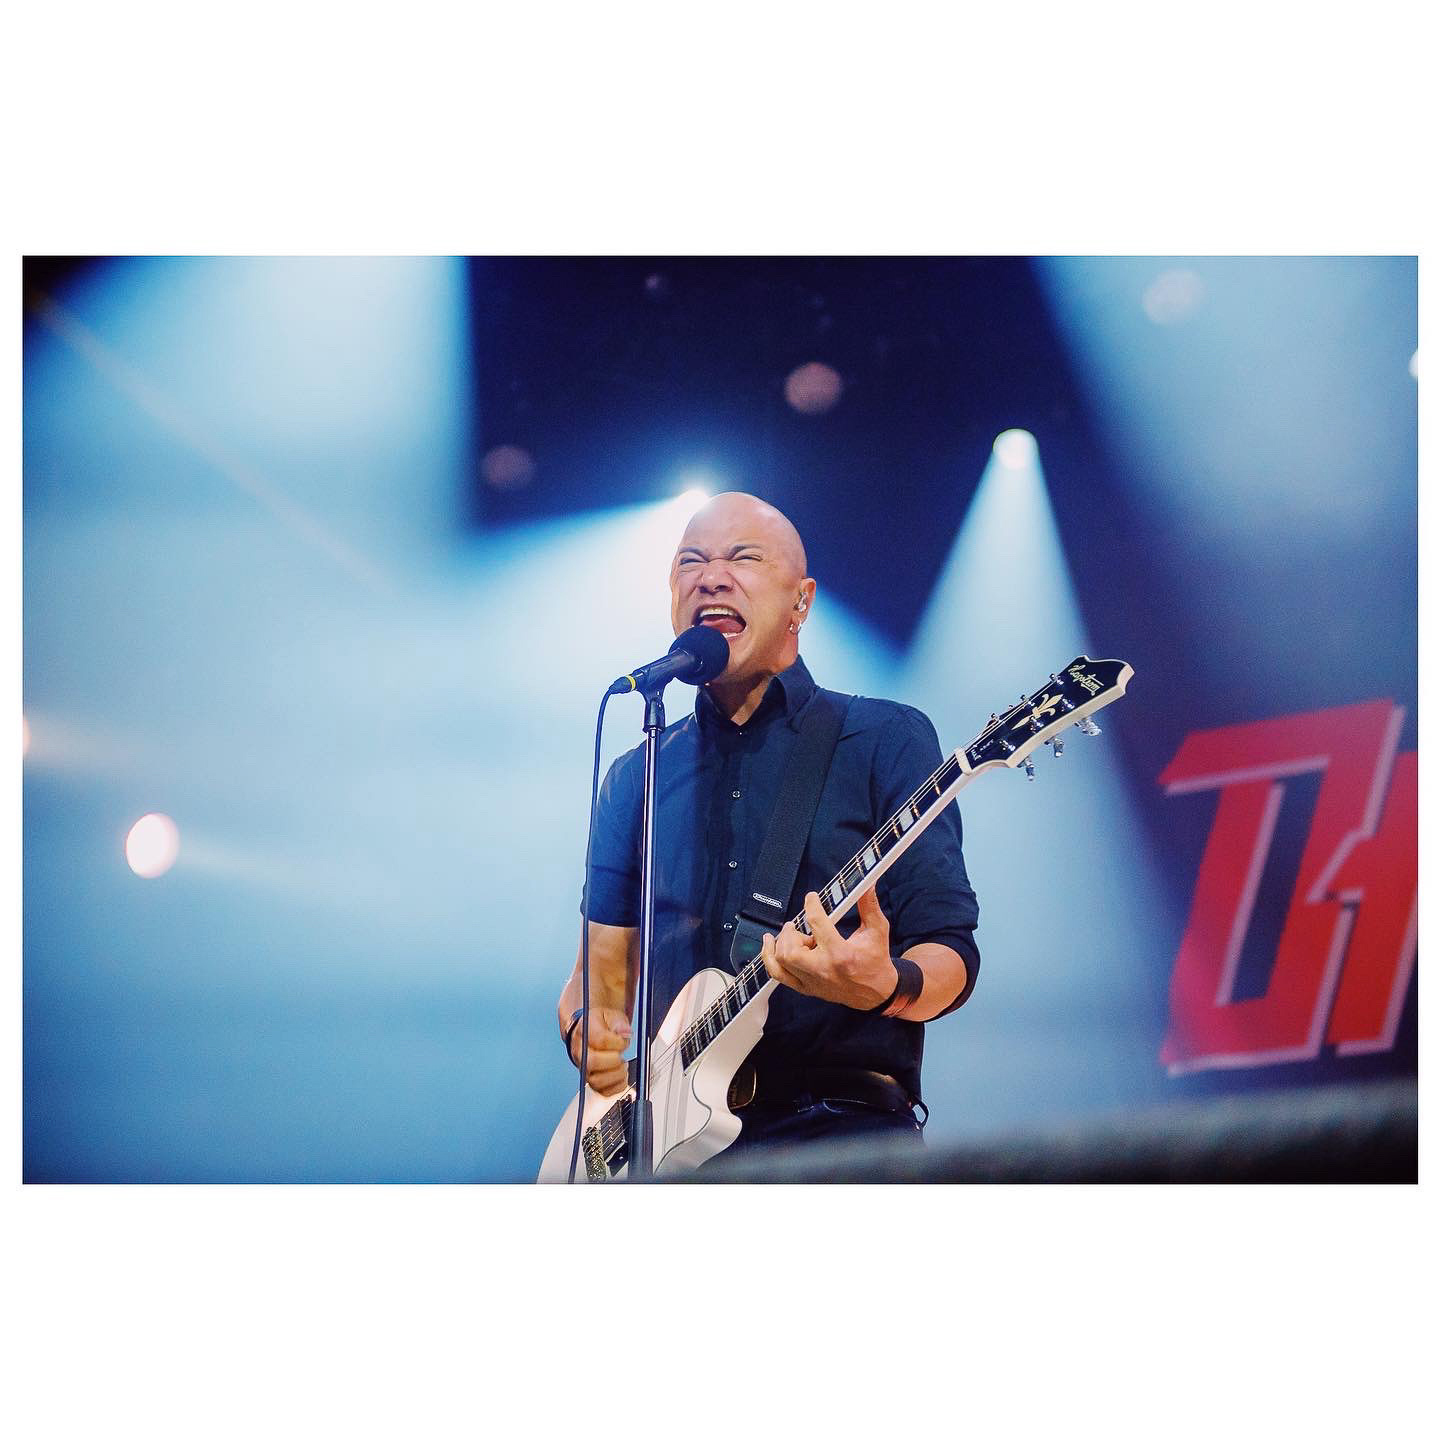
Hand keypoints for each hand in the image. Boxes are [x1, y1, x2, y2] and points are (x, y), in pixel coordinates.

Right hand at [568, 1007, 631, 1096]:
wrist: (589, 1032)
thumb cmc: (600, 1024)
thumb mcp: (610, 1015)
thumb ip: (618, 1022)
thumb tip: (625, 1033)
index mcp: (584, 1031)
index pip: (599, 1039)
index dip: (617, 1042)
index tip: (623, 1040)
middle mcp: (580, 1052)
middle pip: (592, 1062)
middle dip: (613, 1060)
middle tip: (621, 1056)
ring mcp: (584, 1069)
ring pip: (596, 1081)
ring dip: (616, 1075)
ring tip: (622, 1065)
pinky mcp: (592, 1082)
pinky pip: (604, 1092)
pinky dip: (618, 1086)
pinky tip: (621, 1074)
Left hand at [760, 886, 898, 1009]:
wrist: (877, 992)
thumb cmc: (876, 961)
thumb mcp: (877, 930)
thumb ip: (869, 906)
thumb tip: (868, 884)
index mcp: (840, 953)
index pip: (816, 924)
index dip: (811, 905)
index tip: (812, 898)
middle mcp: (823, 969)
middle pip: (790, 950)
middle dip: (789, 933)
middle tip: (796, 926)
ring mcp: (812, 982)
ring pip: (781, 962)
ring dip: (782, 945)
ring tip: (793, 937)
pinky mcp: (806, 988)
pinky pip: (778, 975)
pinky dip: (770, 959)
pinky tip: (772, 946)